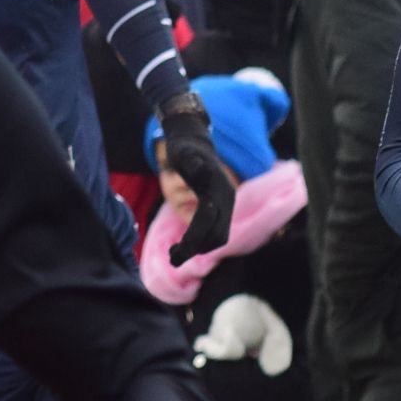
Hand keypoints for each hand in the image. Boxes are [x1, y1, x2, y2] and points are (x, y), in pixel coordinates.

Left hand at [157, 93, 234, 263]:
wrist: (194, 142)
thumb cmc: (183, 148)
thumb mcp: (183, 153)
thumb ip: (192, 161)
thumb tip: (201, 165)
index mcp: (219, 190)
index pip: (208, 221)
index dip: (192, 239)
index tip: (174, 252)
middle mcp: (228, 200)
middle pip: (217, 235)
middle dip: (195, 249)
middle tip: (173, 258)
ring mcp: (227, 205)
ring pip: (219, 237)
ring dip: (200, 249)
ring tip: (176, 253)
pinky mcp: (223, 209)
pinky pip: (218, 232)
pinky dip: (203, 242)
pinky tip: (186, 245)